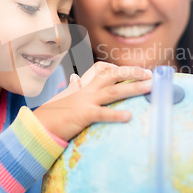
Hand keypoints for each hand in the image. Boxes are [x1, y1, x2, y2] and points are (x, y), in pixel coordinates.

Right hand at [34, 62, 151, 140]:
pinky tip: (128, 116)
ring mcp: (86, 100)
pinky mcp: (84, 115)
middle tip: (151, 75)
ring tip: (150, 88)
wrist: (41, 124)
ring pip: (114, 91)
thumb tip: (74, 79)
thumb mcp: (66, 95)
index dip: (120, 68)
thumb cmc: (55, 111)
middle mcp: (87, 88)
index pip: (102, 68)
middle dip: (133, 73)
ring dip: (134, 88)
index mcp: (84, 84)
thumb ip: (74, 87)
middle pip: (113, 75)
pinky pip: (102, 113)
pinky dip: (116, 114)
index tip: (136, 72)